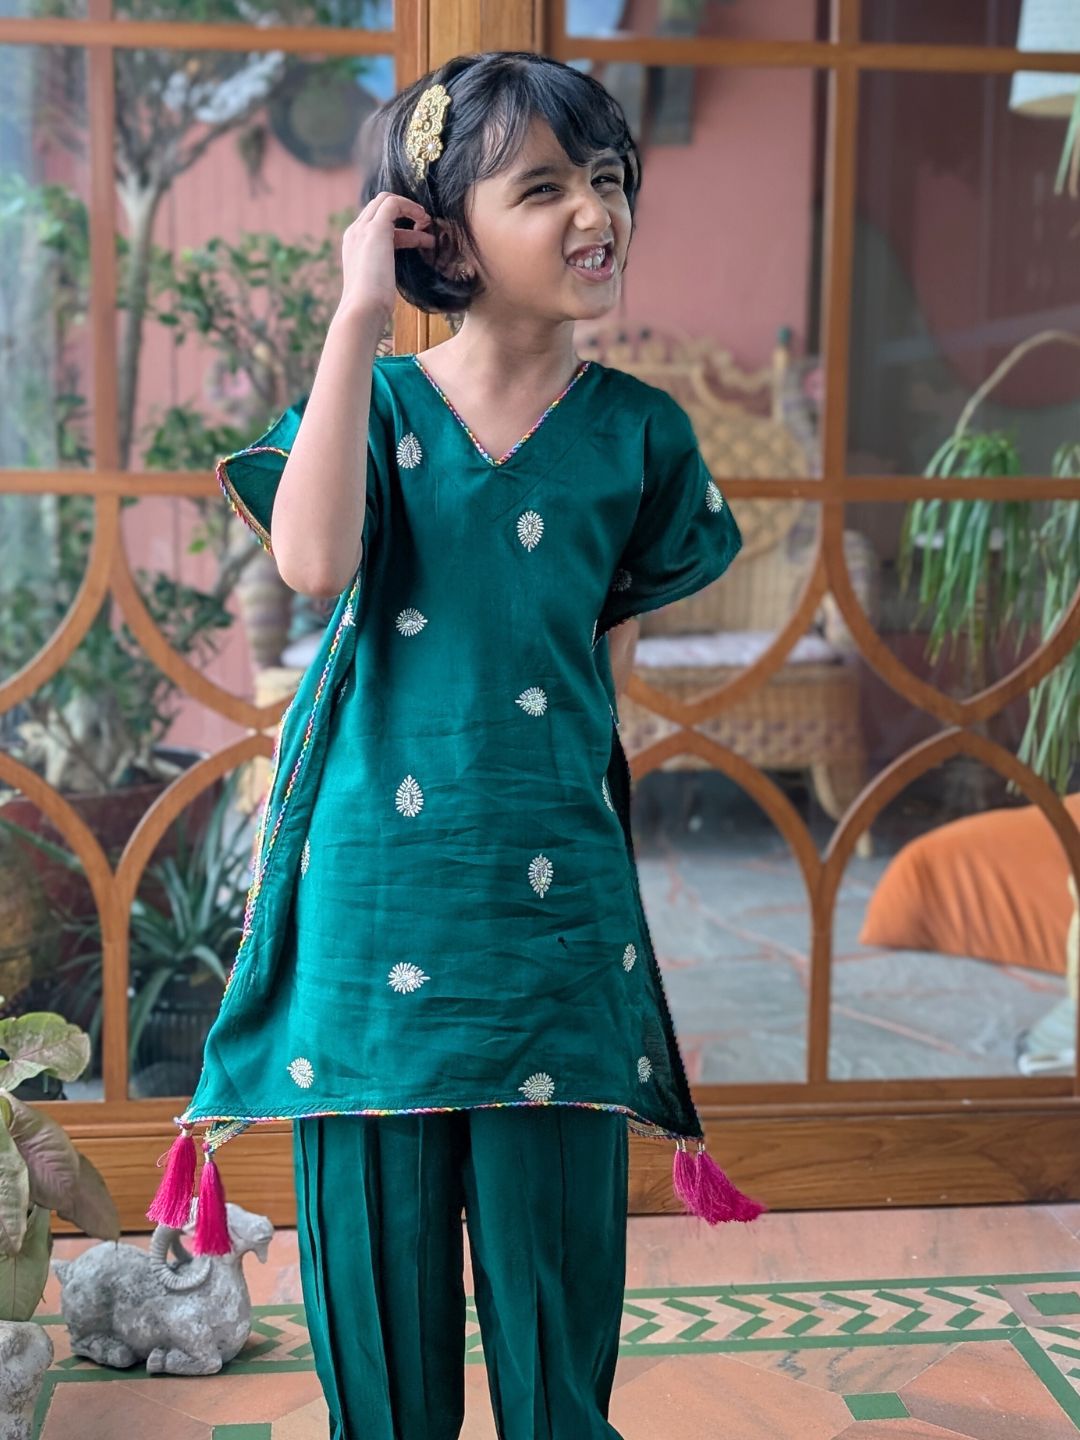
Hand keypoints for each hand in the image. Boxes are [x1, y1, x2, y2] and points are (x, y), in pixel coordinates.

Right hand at [338, 191, 434, 323]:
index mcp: (353, 245)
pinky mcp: (375, 229)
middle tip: (424, 226)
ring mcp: (362, 229)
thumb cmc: (372, 304)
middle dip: (404, 212)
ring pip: (385, 200)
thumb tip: (392, 270)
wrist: (363, 308)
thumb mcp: (378, 282)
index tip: (416, 236)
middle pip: (378, 207)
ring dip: (410, 208)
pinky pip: (393, 203)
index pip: (373, 221)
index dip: (397, 224)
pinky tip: (423, 220)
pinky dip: (410, 207)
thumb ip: (383, 269)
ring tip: (428, 224)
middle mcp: (354, 232)